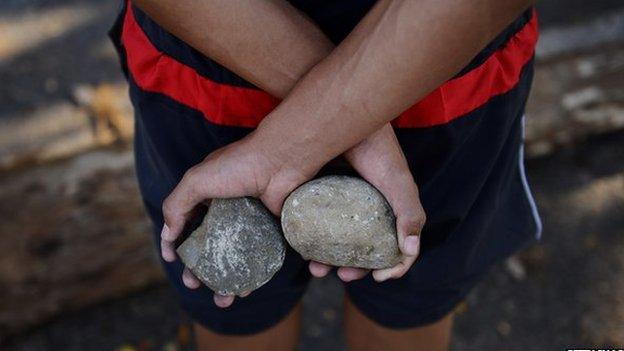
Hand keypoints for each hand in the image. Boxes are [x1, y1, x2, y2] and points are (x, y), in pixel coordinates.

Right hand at [160, 134, 316, 307]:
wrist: (282, 160)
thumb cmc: (239, 165)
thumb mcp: (198, 180)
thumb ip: (176, 205)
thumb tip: (168, 234)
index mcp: (206, 192)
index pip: (186, 222)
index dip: (176, 242)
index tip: (174, 260)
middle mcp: (226, 206)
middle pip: (208, 244)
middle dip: (199, 269)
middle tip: (194, 285)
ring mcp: (248, 219)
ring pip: (232, 254)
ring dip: (225, 278)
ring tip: (223, 299)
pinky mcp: (269, 228)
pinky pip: (256, 255)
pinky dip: (249, 273)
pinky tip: (245, 288)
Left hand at [308, 124, 425, 282]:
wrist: (334, 118)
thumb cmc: (373, 147)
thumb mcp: (397, 181)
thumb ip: (410, 214)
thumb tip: (409, 251)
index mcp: (382, 206)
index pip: (389, 244)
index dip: (388, 265)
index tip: (379, 275)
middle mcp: (356, 207)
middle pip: (358, 249)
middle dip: (354, 269)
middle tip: (345, 275)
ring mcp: (330, 204)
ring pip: (330, 244)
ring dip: (327, 263)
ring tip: (318, 270)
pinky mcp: (306, 199)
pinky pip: (307, 228)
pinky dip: (307, 245)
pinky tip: (305, 254)